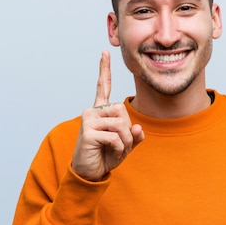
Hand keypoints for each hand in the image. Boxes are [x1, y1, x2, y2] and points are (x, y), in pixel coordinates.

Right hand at [72, 51, 144, 180]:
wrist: (91, 172)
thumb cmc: (107, 155)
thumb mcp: (126, 144)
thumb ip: (134, 135)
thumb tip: (137, 127)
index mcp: (101, 111)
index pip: (102, 86)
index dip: (104, 70)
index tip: (105, 52)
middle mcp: (93, 111)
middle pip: (122, 110)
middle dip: (128, 130)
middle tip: (121, 144)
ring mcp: (88, 120)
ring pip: (120, 124)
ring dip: (125, 141)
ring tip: (117, 149)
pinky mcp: (88, 131)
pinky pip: (115, 136)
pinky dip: (119, 148)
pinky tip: (111, 152)